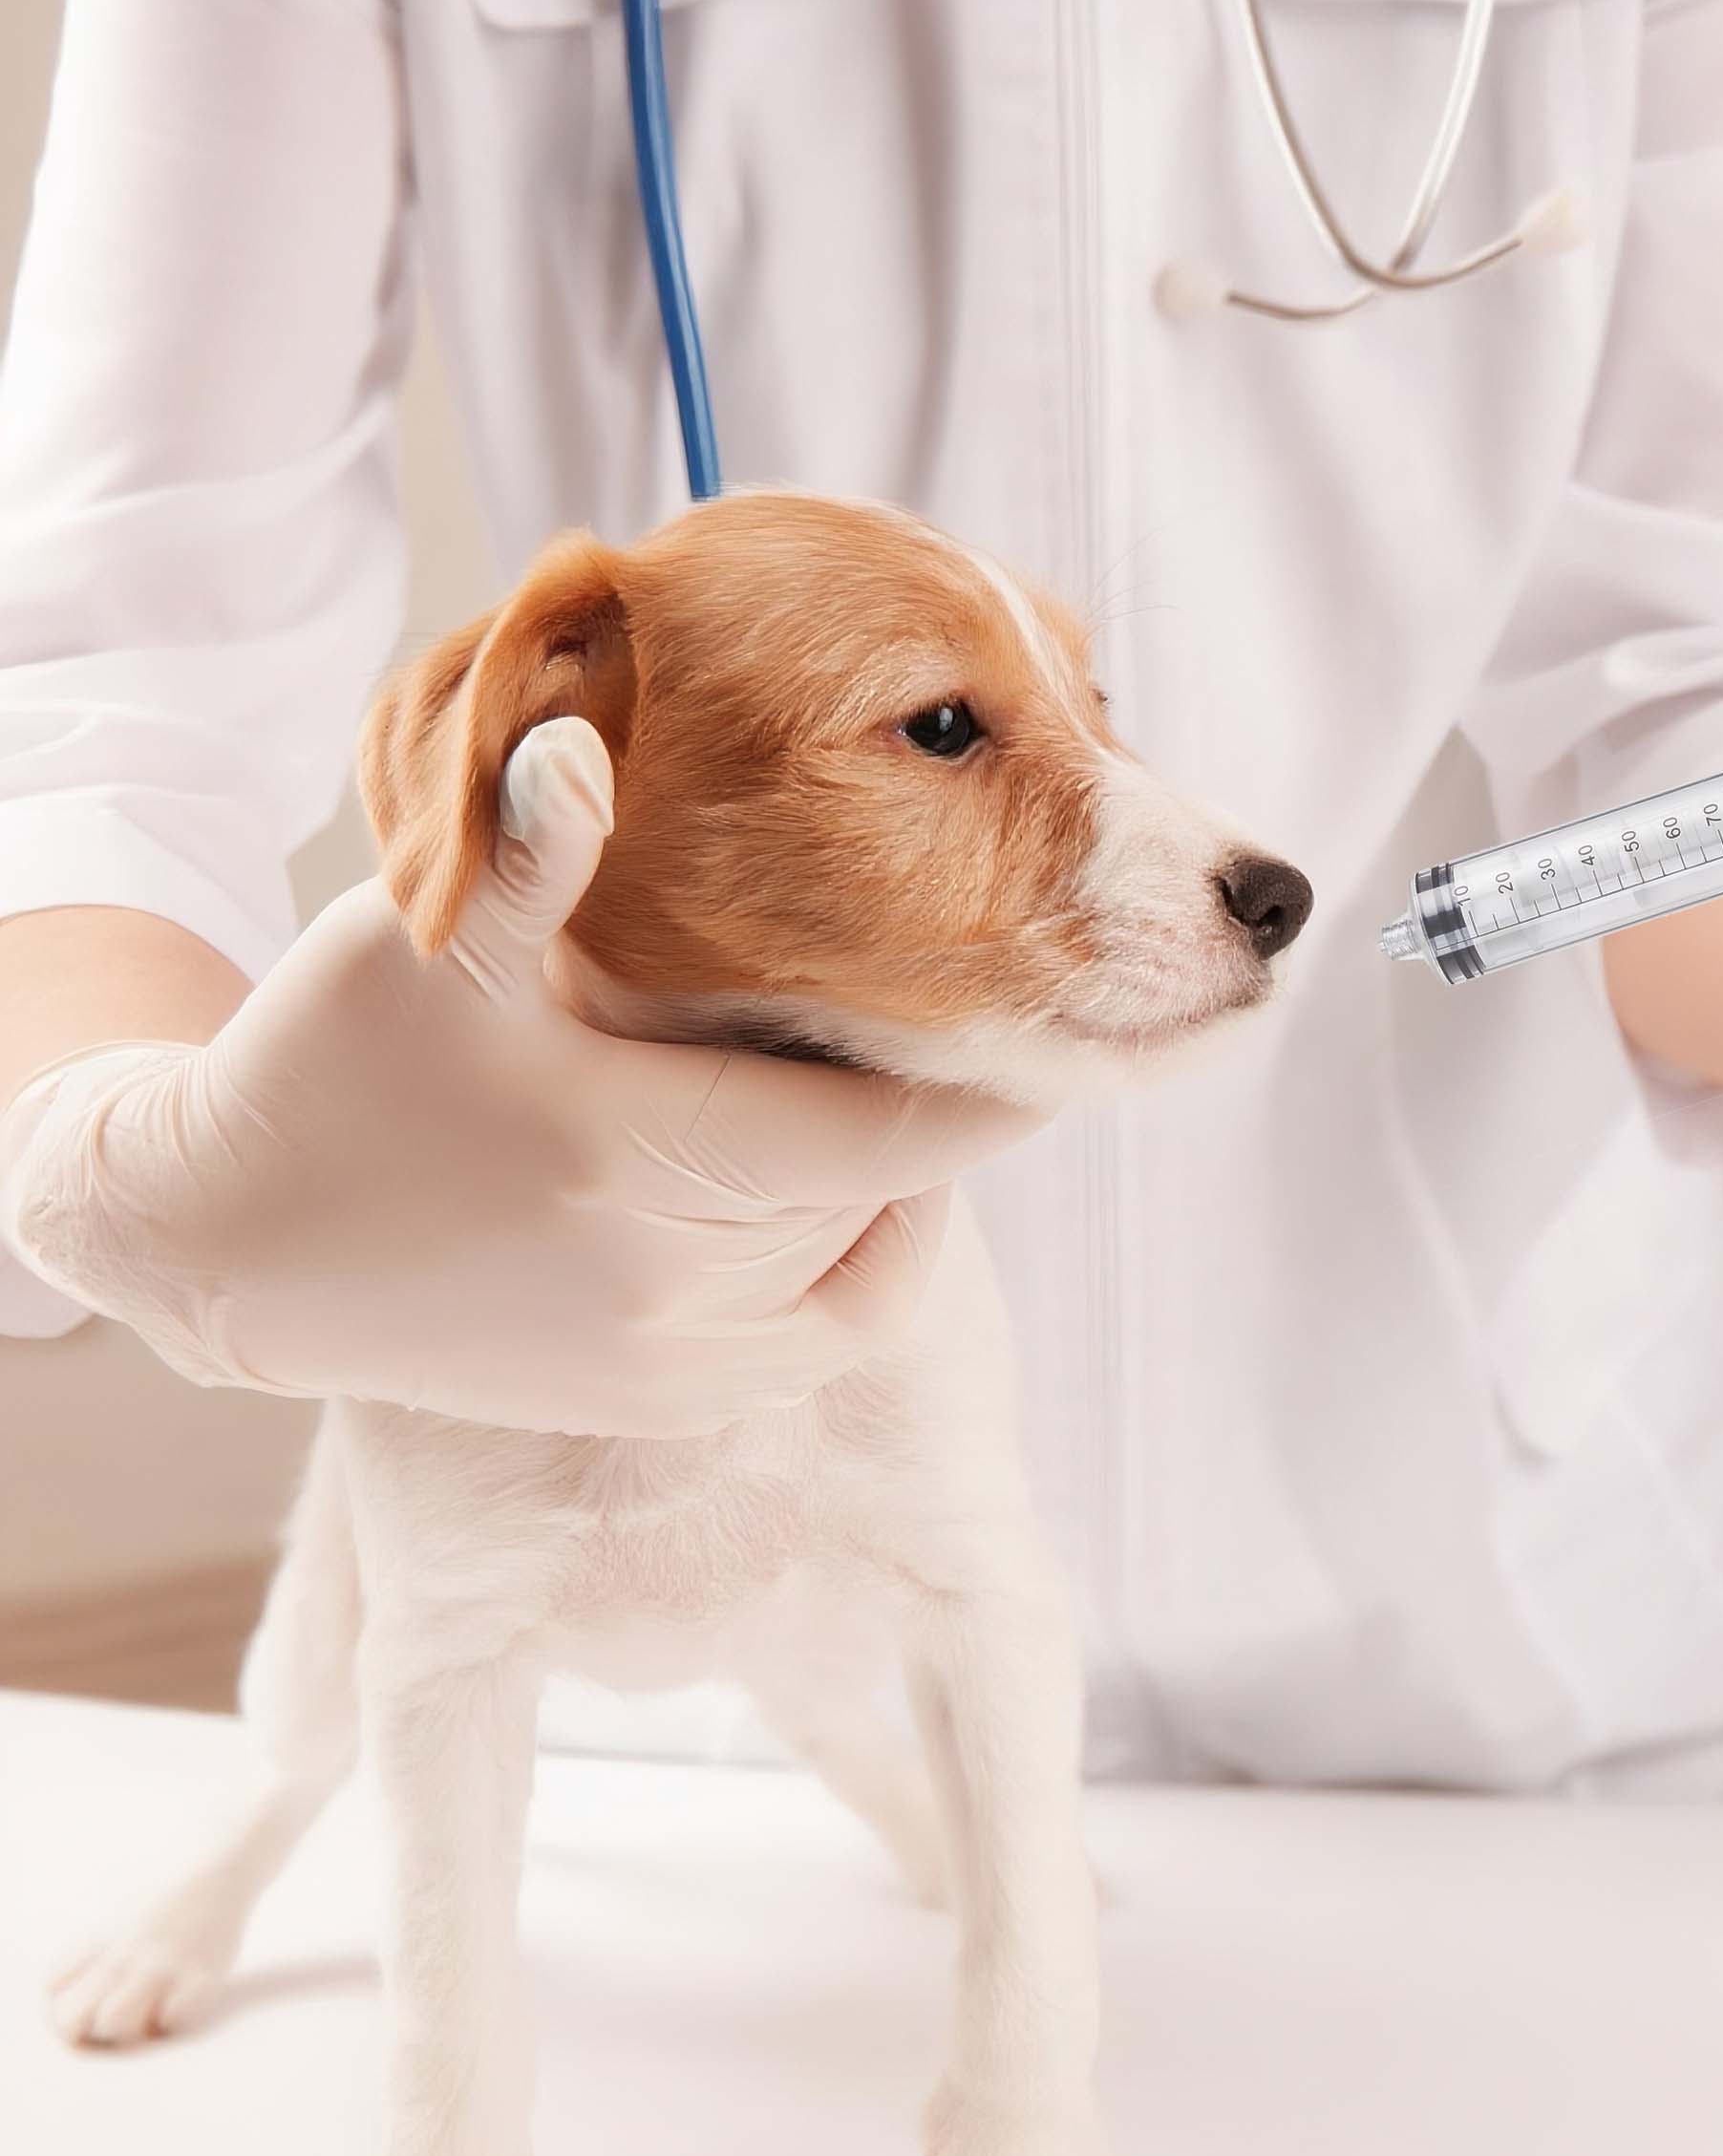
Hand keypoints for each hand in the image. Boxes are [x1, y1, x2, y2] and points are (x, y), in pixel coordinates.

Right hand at [0, 719, 1037, 1436]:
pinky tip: (827, 1190)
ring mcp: (668, 1363)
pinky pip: (814, 1341)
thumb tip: (577, 748)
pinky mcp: (647, 1407)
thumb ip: (528, 851)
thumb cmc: (327, 1063)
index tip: (1066, 1011)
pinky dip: (851, 1267)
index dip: (1000, 1073)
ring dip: (893, 1186)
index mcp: (650, 1155)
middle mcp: (679, 1284)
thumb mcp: (423, 940)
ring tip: (885, 1089)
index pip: (903, 1126)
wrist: (222, 1243)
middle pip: (893, 1190)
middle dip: (938, 1107)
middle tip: (974, 1018)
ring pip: (867, 1268)